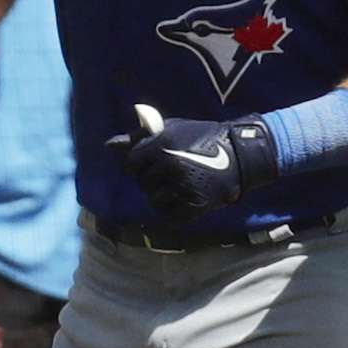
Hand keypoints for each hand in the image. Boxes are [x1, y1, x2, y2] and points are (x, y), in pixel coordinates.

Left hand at [105, 103, 276, 220]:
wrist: (240, 153)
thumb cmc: (202, 137)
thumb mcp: (171, 128)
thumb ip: (138, 137)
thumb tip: (108, 146)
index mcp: (162, 145)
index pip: (131, 162)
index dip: (137, 164)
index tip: (147, 165)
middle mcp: (170, 166)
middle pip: (142, 182)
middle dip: (151, 179)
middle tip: (169, 174)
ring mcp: (182, 187)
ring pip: (153, 201)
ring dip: (161, 197)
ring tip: (177, 187)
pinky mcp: (194, 206)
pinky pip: (168, 218)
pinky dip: (172, 212)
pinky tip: (182, 201)